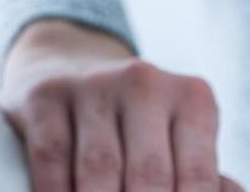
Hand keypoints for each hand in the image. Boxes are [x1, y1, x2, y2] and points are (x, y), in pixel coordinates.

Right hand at [0, 20, 243, 191]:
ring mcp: (91, 85)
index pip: (199, 178)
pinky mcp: (44, 95)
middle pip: (149, 176)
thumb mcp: (179, 140)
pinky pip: (51, 156)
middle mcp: (144, 83)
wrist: (67, 69)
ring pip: (99, 169)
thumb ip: (205, 181)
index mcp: (191, 99)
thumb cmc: (137, 126)